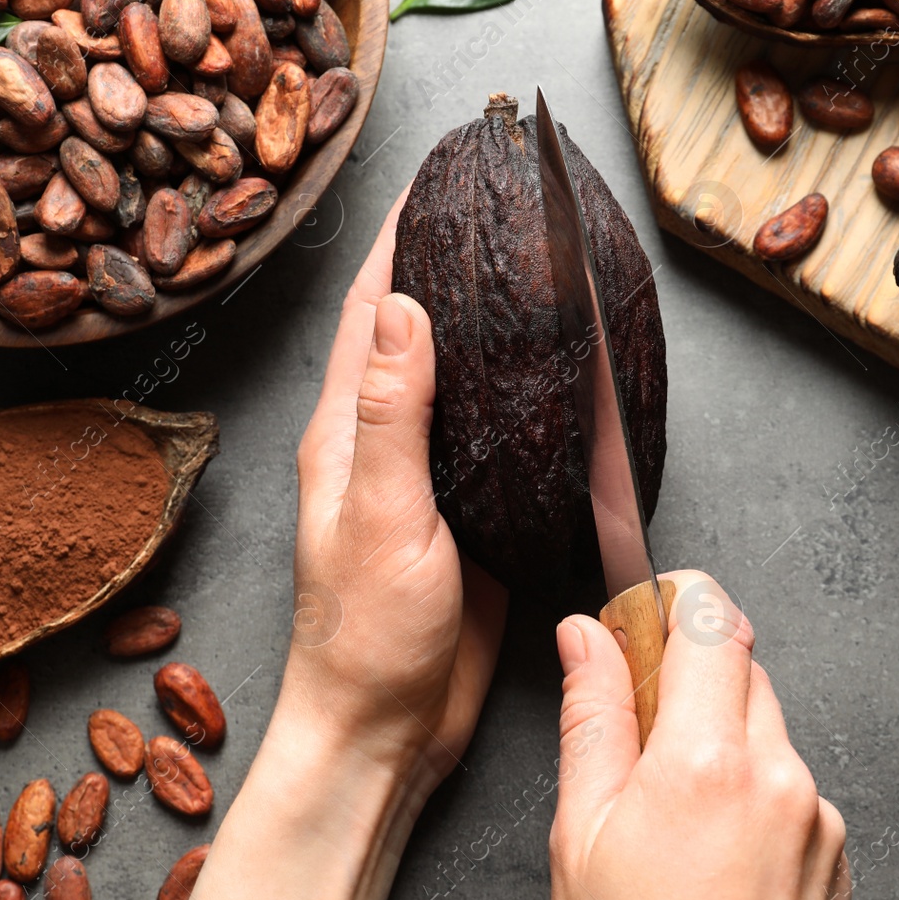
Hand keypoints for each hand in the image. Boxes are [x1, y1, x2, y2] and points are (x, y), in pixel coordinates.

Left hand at [284, 186, 508, 786]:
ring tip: (533, 263)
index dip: (401, 232)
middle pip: (416, 324)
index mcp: (346, 428)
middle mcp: (382, 439)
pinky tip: (552, 371)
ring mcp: (427, 474)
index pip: (373, 306)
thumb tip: (405, 302)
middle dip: (449, 256)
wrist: (386, 726)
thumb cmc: (365, 635)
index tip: (442, 173)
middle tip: (499, 199)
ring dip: (486, 317)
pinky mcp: (469, 510)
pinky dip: (517, 389)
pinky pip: (495, 432)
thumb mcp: (378, 515)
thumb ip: (394, 413)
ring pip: (460, 374)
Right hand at [549, 571, 848, 899]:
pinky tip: (706, 849)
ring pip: (767, 727)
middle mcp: (781, 779)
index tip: (639, 609)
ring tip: (664, 812)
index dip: (673, 597)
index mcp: (709, 763)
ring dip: (718, 734)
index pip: (712, 621)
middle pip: (741, 669)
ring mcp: (819, 820)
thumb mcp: (580, 839)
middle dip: (686, 675)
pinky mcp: (837, 855)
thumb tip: (584, 638)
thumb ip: (591, 720)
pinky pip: (791, 784)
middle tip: (630, 724)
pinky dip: (750, 787)